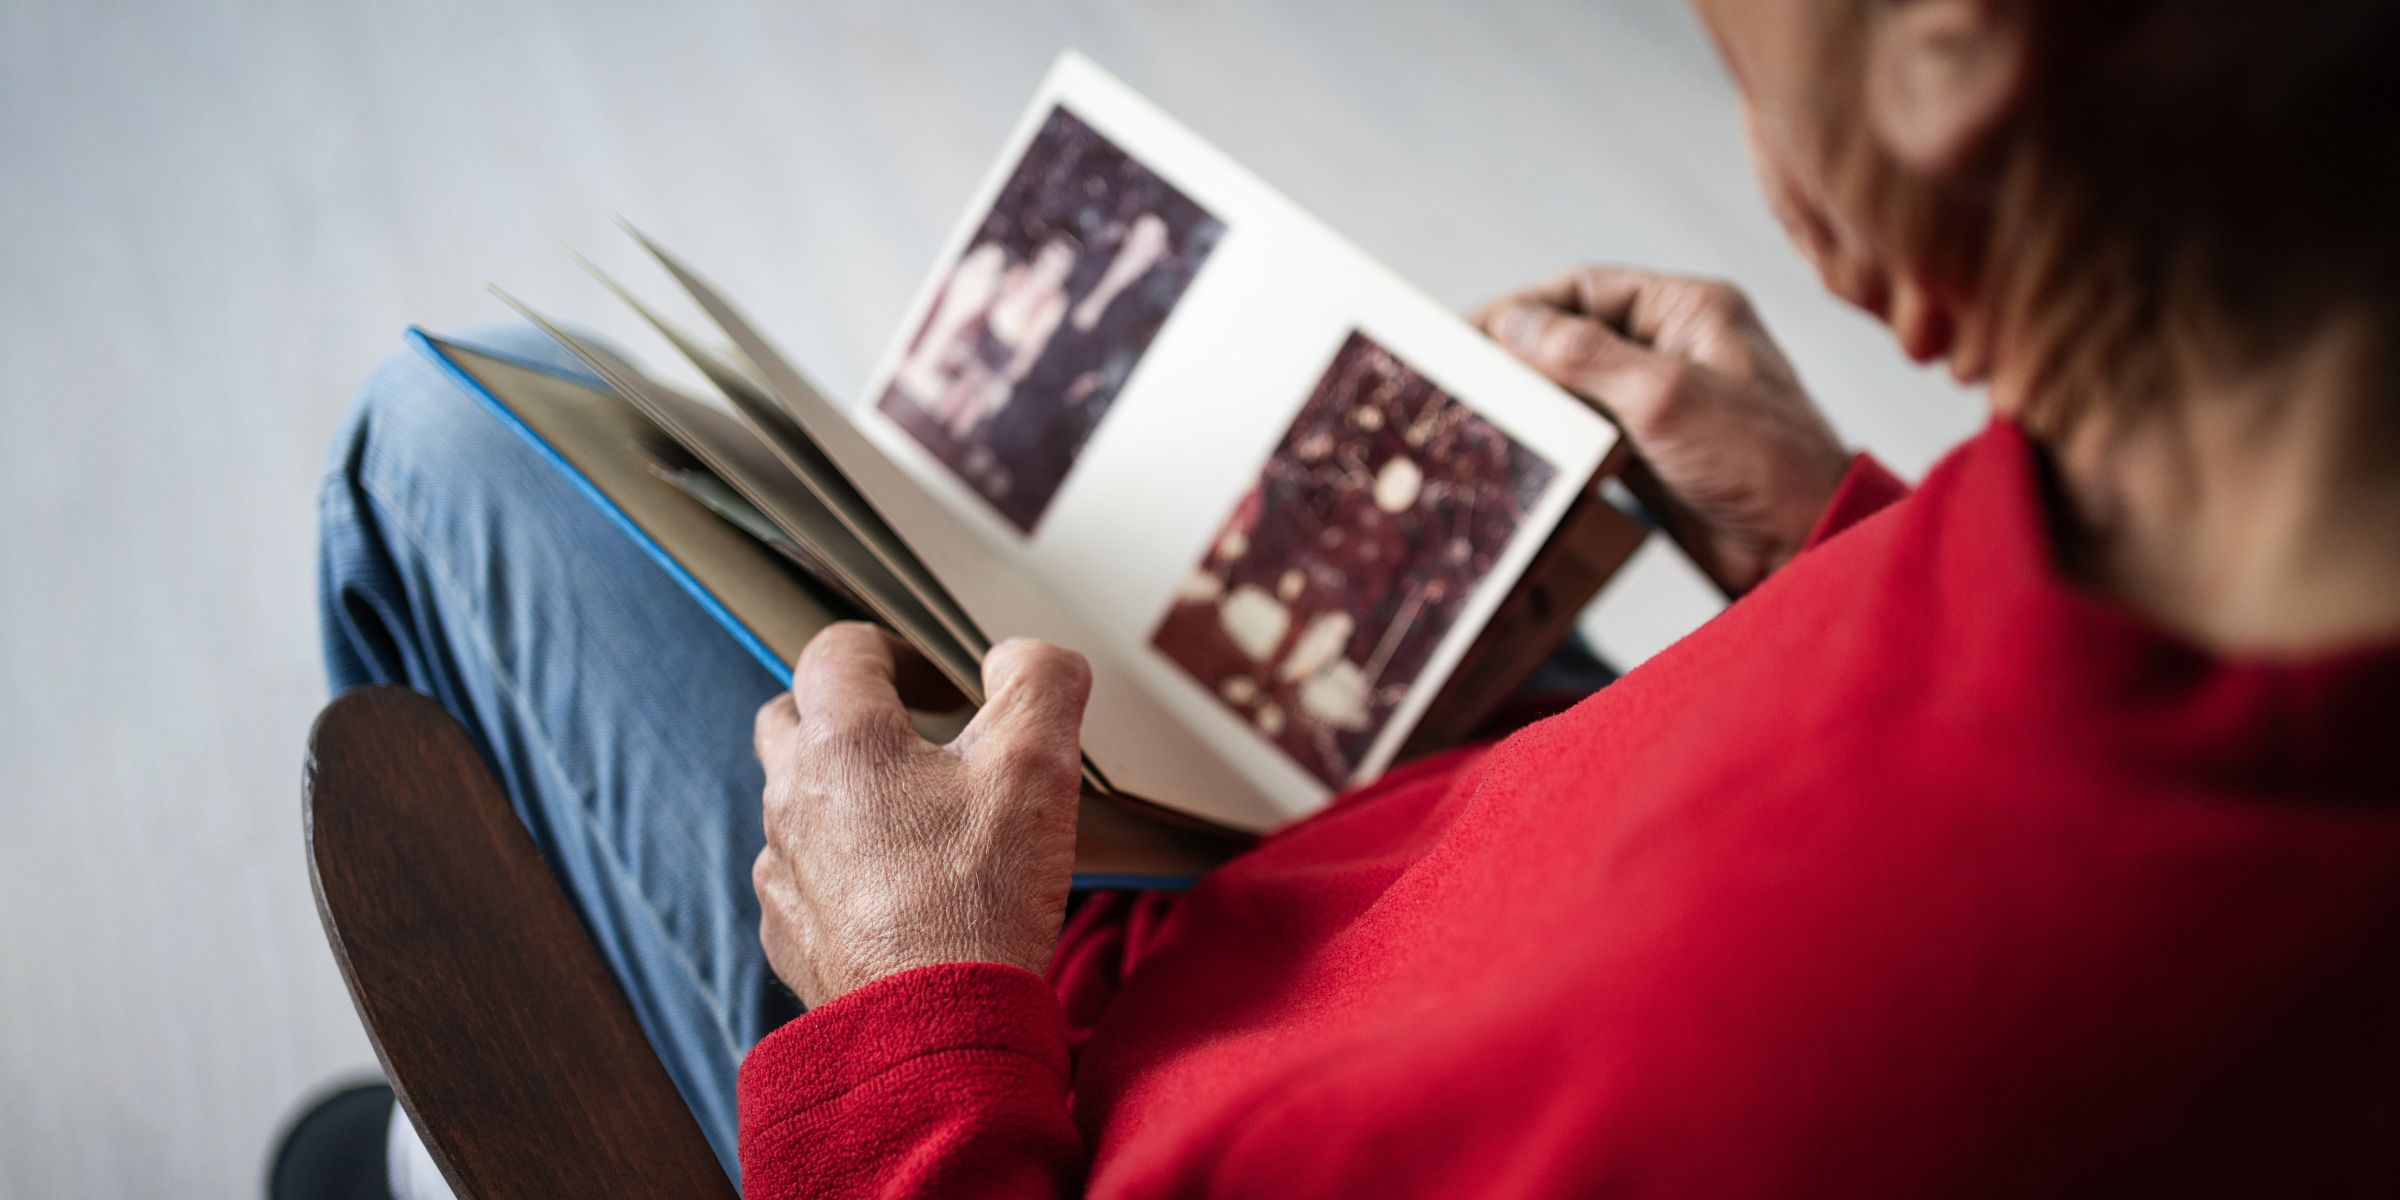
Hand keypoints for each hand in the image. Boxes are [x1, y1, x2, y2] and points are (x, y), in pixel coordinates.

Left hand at [751, 623, 1091, 1007]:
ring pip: (794, 806)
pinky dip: (841, 872)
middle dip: (845, 714)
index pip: (838, 651)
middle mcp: (793, 800)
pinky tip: (899, 896)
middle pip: (790, 721)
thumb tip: (1020, 656)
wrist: (938, 1031)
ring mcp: (783, 873)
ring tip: (916, 824)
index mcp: (844, 743)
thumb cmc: (980, 898)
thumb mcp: (1038, 763)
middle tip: (911, 738)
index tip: (938, 680)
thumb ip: (1037, 680)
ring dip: (844, 797)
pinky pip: (803, 881)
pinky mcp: (790, 937)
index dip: (892, 648)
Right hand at [1477, 266, 1852, 593]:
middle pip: (1576, 334)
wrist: (1808, 546)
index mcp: (1690, 310)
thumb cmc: (1759, 462)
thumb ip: (1584, 355)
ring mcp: (1666, 400)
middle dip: (1520, 354)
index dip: (1522, 307)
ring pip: (1579, 386)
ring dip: (1535, 399)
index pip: (1585, 288)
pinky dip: (1556, 438)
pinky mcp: (1657, 452)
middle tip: (1460, 377)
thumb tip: (1513, 322)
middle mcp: (1677, 346)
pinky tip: (1522, 451)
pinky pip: (1591, 432)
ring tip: (1479, 415)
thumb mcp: (1664, 396)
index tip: (1467, 334)